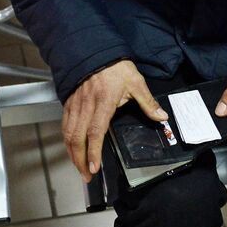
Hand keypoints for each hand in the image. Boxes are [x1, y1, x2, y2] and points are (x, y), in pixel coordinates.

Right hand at [62, 60, 165, 182]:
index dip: (94, 151)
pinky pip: (64, 124)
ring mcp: (76, 104)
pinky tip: (71, 148)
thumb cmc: (117, 67)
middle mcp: (87, 105)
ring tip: (79, 167)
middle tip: (87, 175)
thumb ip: (147, 102)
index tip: (94, 167)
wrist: (97, 51)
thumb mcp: (136, 82)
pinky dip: (66, 139)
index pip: (96, 131)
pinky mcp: (69, 102)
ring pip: (69, 133)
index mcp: (103, 102)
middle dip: (80, 160)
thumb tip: (162, 117)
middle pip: (78, 137)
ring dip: (72, 153)